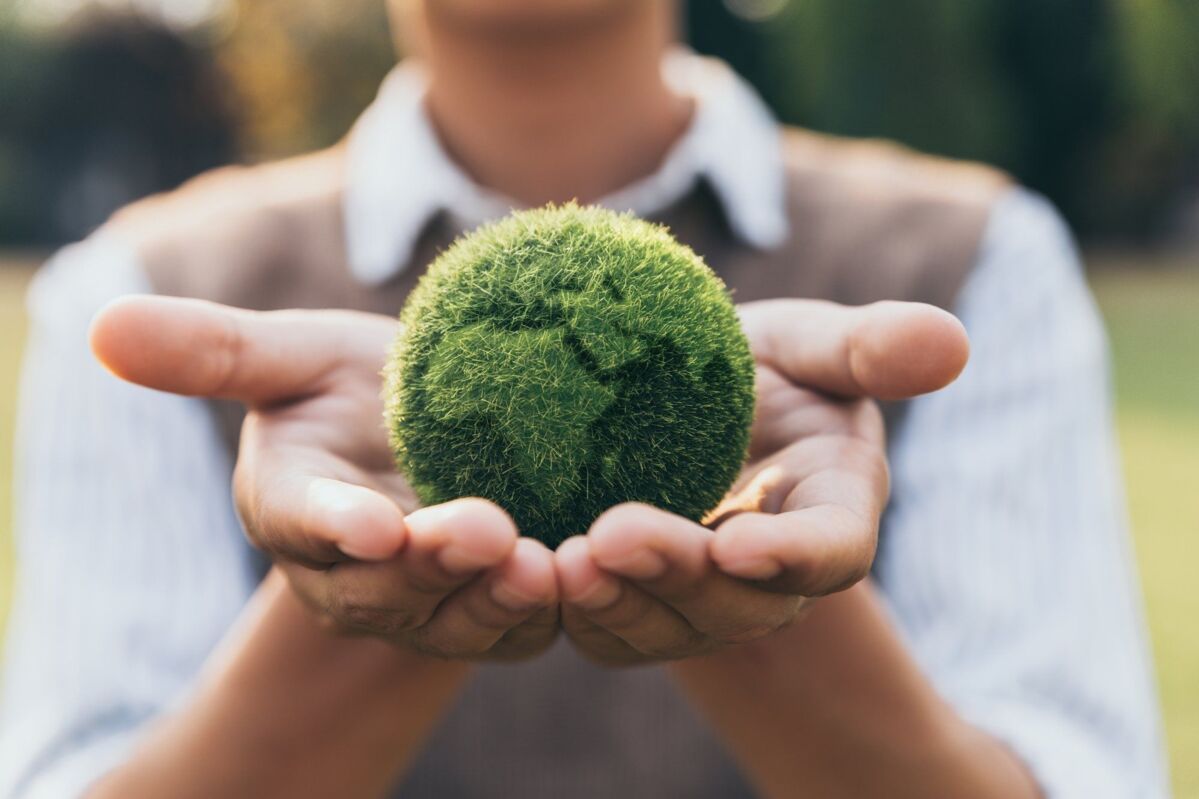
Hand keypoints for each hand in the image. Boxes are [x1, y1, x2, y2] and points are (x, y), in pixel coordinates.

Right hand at [90, 297, 558, 659]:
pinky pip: (511, 628)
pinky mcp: (486, 612)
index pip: (301, 520)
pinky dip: (544, 611)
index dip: (332, 523)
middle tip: (484, 528)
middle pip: (383, 585)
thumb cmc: (352, 389)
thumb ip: (218, 352)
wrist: (437, 429)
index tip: (371, 523)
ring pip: (452, 618)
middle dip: (430, 563)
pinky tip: (582, 578)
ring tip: (540, 564)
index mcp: (292, 504)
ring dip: (494, 598)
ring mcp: (420, 602)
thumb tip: (101, 324)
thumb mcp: (295, 357)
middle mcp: (349, 570)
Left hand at [554, 300, 968, 665]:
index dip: (796, 555)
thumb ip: (866, 348)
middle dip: (682, 576)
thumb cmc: (752, 367)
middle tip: (614, 535)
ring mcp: (704, 600)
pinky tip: (532, 574)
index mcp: (830, 509)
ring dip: (621, 603)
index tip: (742, 544)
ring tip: (566, 562)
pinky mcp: (638, 608)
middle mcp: (771, 573)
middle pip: (740, 601)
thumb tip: (953, 342)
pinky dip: (576, 609)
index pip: (832, 550)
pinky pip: (611, 627)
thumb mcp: (805, 345)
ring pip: (669, 626)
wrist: (672, 403)